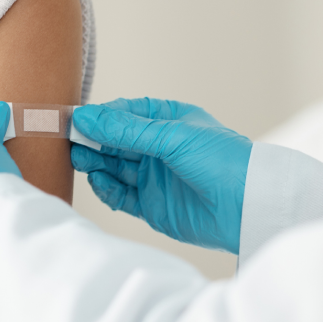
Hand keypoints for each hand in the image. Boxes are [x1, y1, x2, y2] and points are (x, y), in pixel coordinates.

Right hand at [72, 98, 251, 253]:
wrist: (251, 208)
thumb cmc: (223, 160)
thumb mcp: (172, 137)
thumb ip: (126, 130)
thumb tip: (85, 117)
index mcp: (168, 120)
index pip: (124, 113)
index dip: (99, 116)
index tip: (75, 119)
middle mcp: (159, 147)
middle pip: (114, 141)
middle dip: (93, 140)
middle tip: (71, 141)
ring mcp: (154, 177)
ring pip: (114, 167)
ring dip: (96, 163)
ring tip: (80, 160)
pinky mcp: (152, 206)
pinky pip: (121, 196)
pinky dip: (107, 189)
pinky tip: (100, 182)